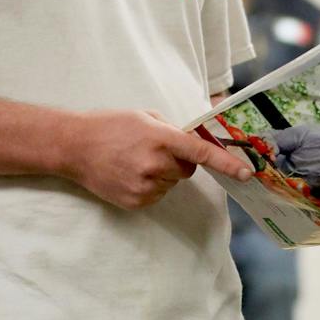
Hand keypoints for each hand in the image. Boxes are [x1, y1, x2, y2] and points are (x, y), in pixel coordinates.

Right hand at [64, 109, 252, 208]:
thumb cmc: (111, 126)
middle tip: (154, 149)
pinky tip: (130, 173)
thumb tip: (199, 138)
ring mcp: (144, 186)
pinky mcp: (135, 202)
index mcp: (160, 139)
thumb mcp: (146, 117)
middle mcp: (155, 165)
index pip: (201, 153)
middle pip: (188, 169)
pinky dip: (150, 185)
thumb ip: (174, 129)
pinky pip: (157, 194)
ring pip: (172, 182)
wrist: (74, 146)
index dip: (226, 163)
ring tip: (135, 160)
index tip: (246, 173)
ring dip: (163, 173)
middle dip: (179, 160)